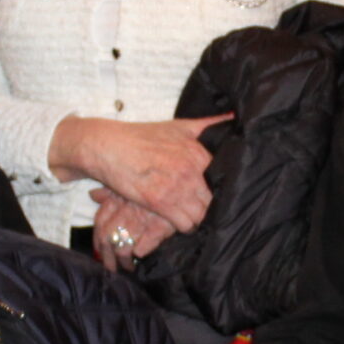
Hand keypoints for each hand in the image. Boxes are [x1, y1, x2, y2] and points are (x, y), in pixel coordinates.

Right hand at [50, 114, 230, 231]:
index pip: (224, 179)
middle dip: (210, 206)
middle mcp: (192, 171)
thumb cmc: (143, 135)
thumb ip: (208, 124)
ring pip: (202, 216)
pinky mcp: (161, 203)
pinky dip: (183, 226)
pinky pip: (185, 225)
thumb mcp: (179, 126)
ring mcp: (177, 188)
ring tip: (190, 215)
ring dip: (197, 218)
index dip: (221, 188)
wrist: (109, 147)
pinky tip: (177, 220)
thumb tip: (234, 117)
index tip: (215, 193)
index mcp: (199, 153)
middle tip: (202, 208)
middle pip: (215, 200)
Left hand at [89, 190, 178, 269]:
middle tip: (112, 267)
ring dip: (124, 261)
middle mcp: (123, 213)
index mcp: (115, 201)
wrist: (179, 185)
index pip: (99, 224)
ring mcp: (140, 222)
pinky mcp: (157, 230)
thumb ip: (109, 191)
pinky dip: (139, 254)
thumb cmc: (152, 184)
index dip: (97, 240)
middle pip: (107, 241)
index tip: (100, 251)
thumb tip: (93, 194)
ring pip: (122, 250)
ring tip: (129, 267)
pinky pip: (141, 249)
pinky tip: (141, 256)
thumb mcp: (129, 183)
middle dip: (107, 258)